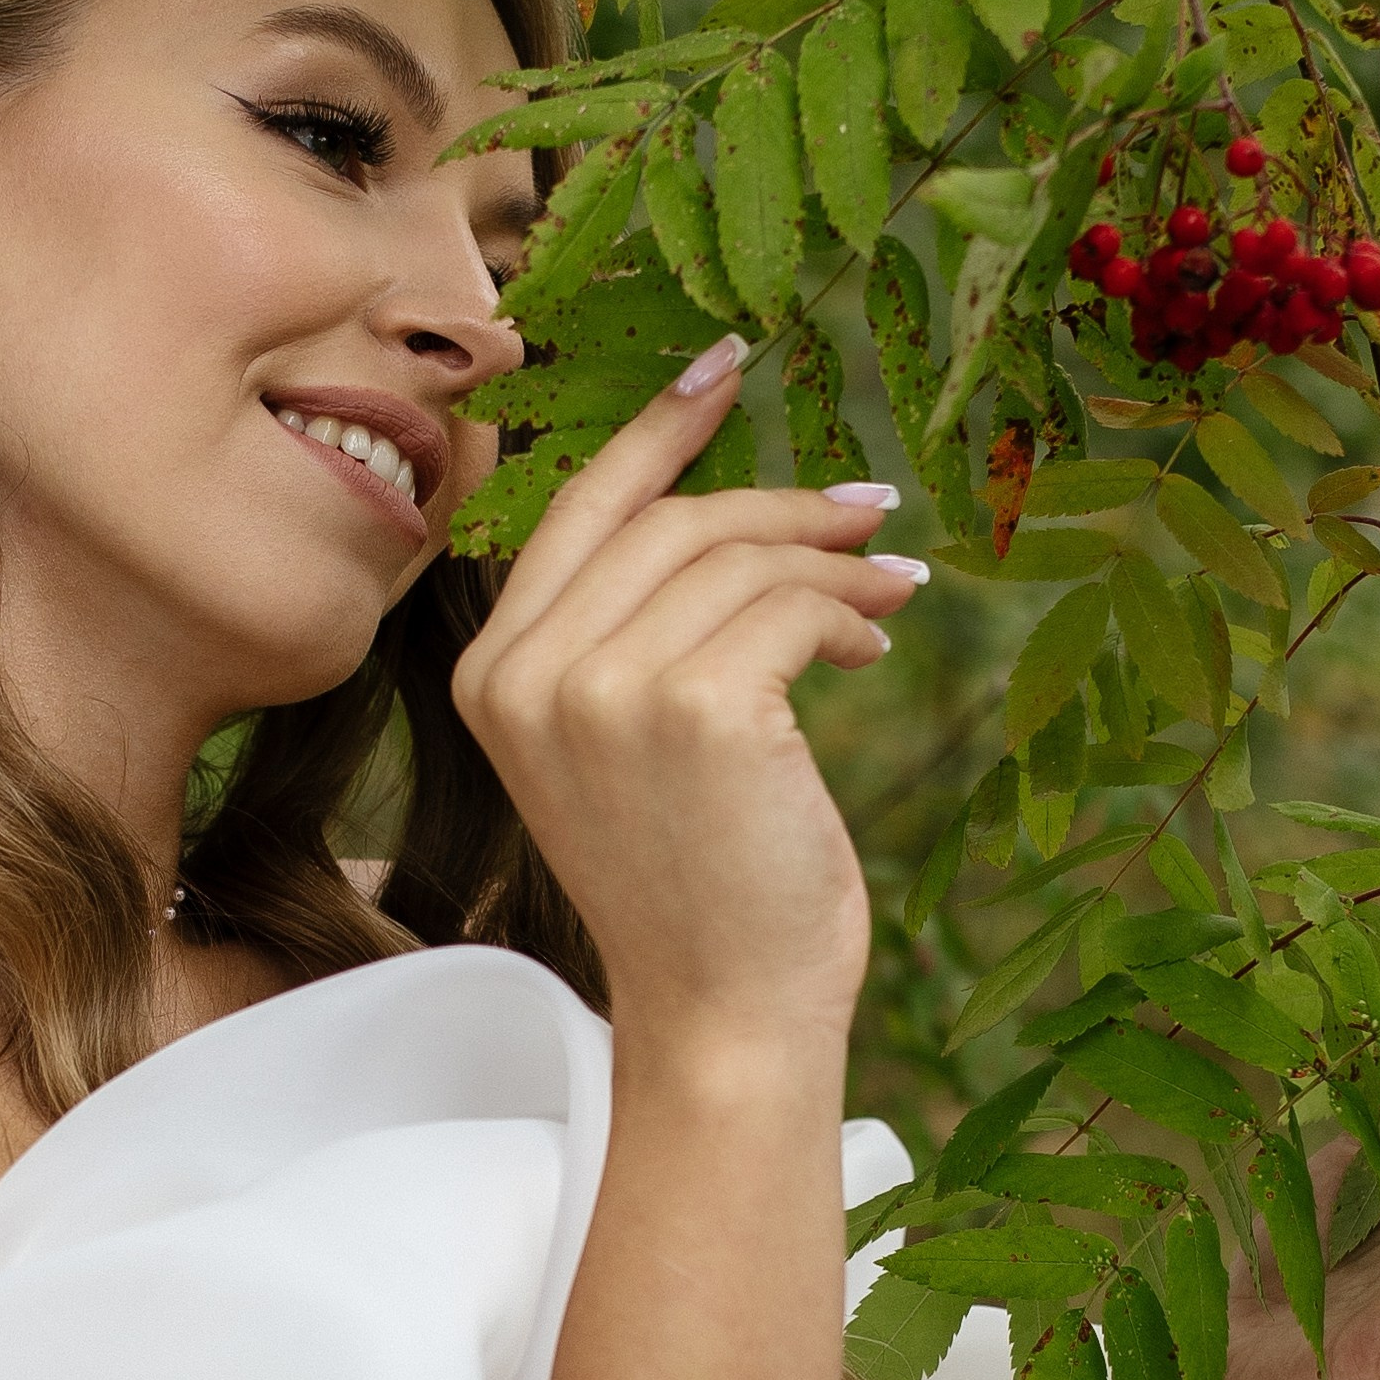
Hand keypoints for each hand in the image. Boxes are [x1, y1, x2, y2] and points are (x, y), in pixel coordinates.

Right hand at [452, 338, 926, 1055]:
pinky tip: (870, 652)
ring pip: (738, 558)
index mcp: (490, 673)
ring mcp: (601, 691)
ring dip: (832, 568)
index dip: (658, 430)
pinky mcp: (692, 709)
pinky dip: (846, 616)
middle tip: (870, 513)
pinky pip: (790, 607)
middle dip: (783, 506)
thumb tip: (742, 511)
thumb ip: (635, 634)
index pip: (581, 511)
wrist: (724, 1014)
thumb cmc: (695, 885)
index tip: (724, 366)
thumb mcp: (628, 743)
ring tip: (888, 598)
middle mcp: (526, 674)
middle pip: (670, 521)